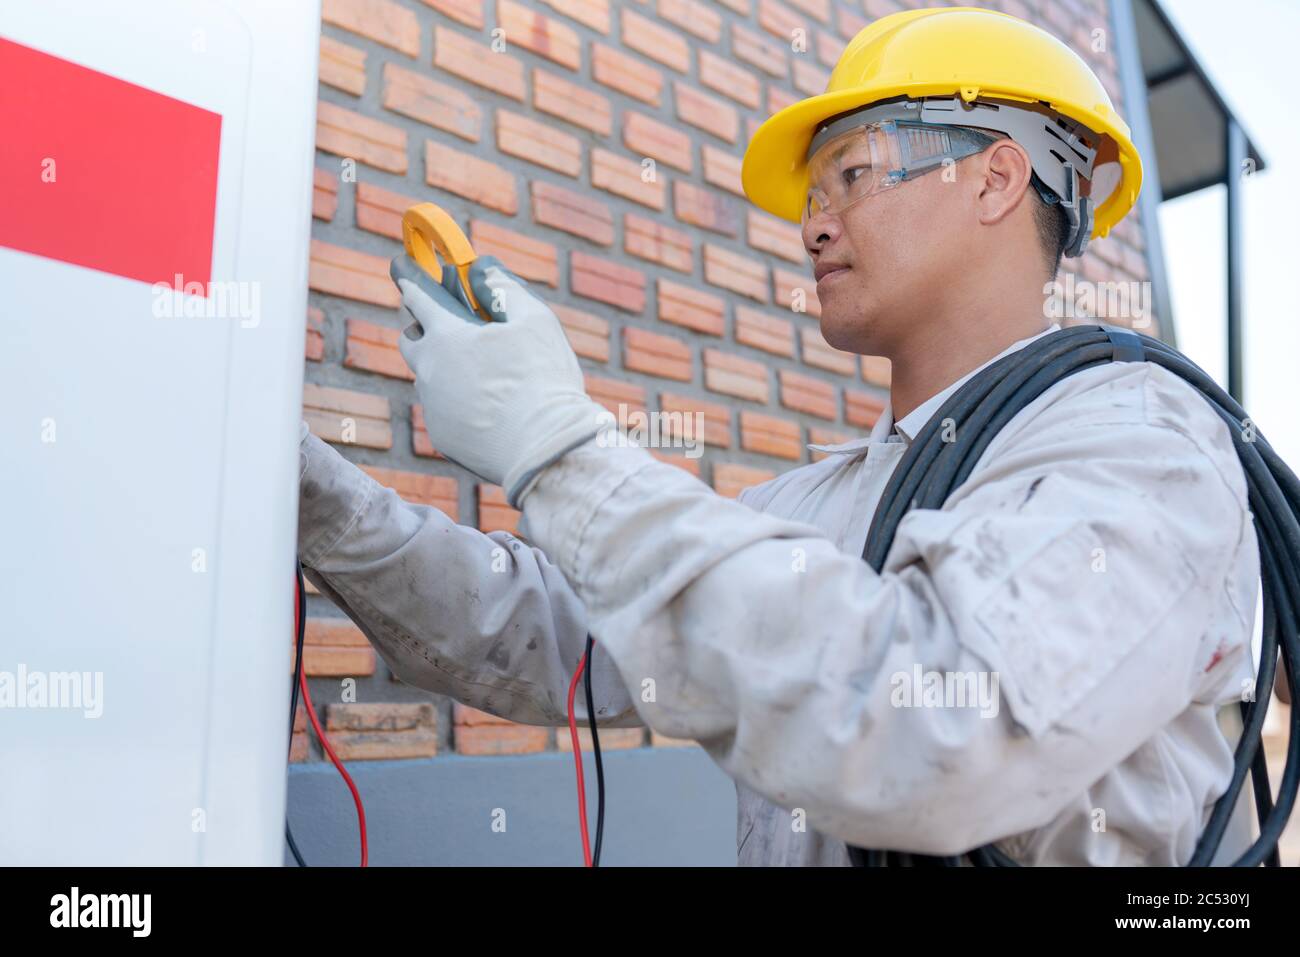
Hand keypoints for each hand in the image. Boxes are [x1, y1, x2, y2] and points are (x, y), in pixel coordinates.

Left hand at [395, 255, 608, 506]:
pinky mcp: (443, 437)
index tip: (400, 263)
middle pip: (411, 337)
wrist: (547, 452)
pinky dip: (459, 402)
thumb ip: (502, 288)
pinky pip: (444, 410)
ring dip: (445, 367)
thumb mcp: (534, 320)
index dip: (410, 275)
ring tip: (482, 373)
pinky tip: (490, 408)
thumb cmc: (543, 381)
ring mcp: (433, 406)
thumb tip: (480, 268)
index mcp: (448, 335)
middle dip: (423, 325)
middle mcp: (430, 370)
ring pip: (429, 377)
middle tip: (447, 324)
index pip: (418, 295)